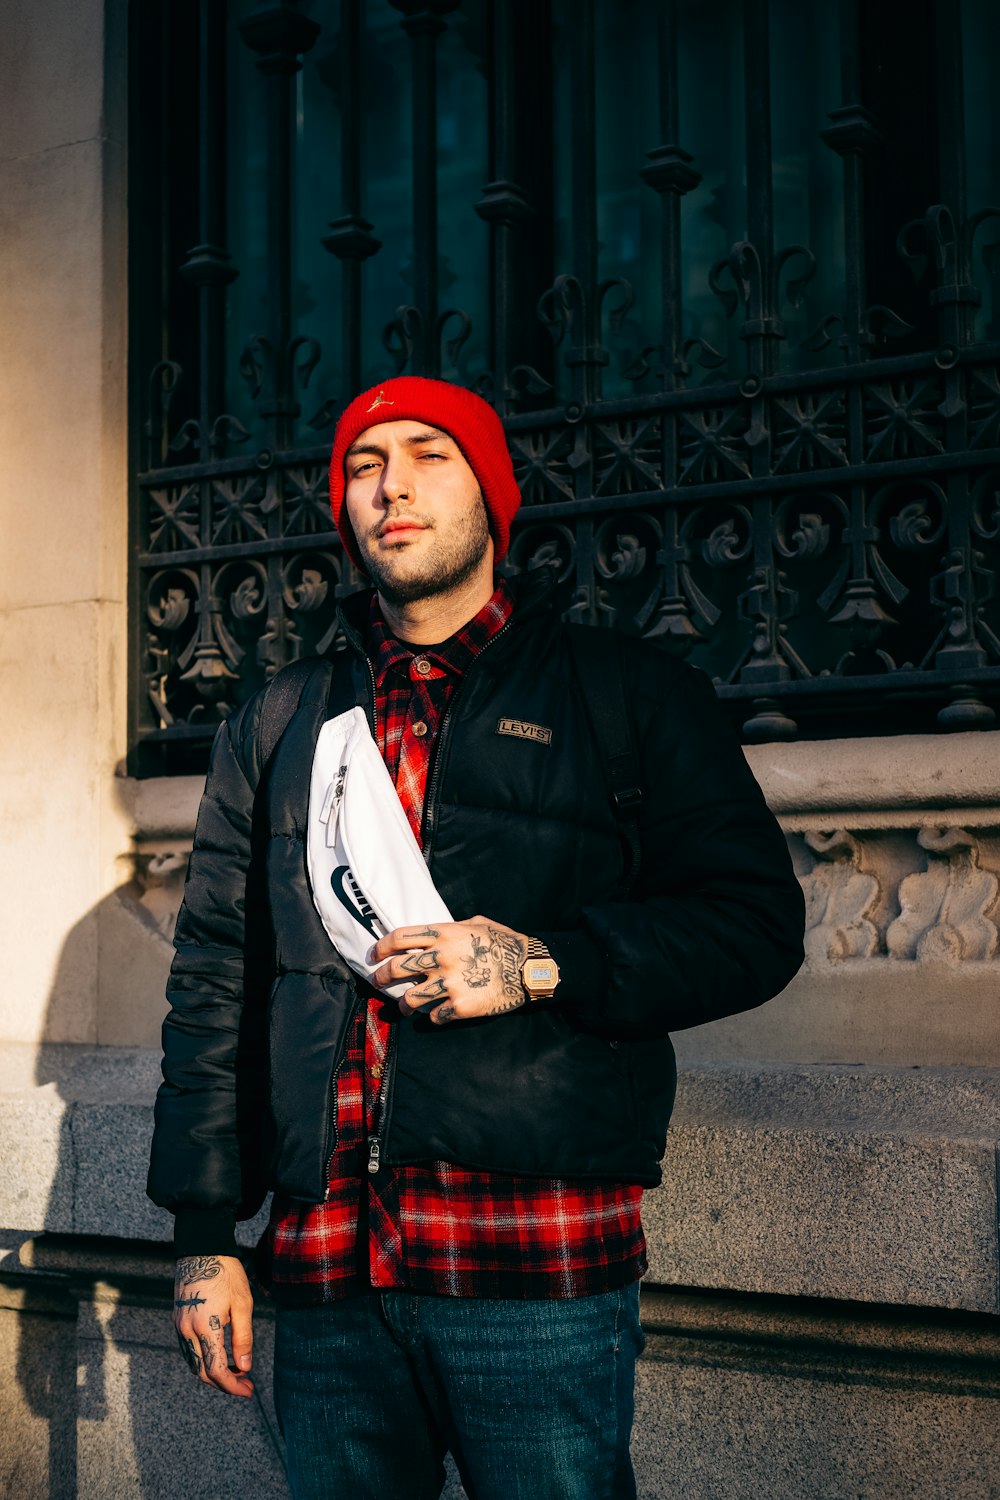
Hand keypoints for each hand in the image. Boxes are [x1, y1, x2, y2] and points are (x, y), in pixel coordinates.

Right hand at [173, 1254, 254, 1398]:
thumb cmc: (227, 1274)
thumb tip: (245, 1367)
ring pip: (193, 1363)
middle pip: (202, 1372)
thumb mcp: (243, 1304)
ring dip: (213, 1373)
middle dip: (224, 1383)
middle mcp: (187, 1331)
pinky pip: (188, 1350)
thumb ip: (243, 1338)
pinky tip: (220, 1355)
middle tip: (245, 1383)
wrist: (202, 1249)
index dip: (233, 1385)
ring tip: (236, 1371)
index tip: (249, 1390)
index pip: (216, 1370)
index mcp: (205, 1327)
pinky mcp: (177, 1320)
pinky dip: (203, 1359)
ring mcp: (179, 1326)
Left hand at [371, 917, 529, 1024]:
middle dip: (381, 977)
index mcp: (443, 934)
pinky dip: (434, 1017)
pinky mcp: (459, 1006)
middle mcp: (440, 958)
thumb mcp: (477, 923)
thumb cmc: (505, 941)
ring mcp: (449, 984)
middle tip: (378, 982)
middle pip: (396, 969)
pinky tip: (438, 1015)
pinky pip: (435, 1016)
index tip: (374, 955)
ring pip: (410, 998)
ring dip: (404, 1005)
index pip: (399, 938)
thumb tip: (435, 935)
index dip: (381, 947)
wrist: (528, 968)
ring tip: (404, 1008)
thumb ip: (452, 928)